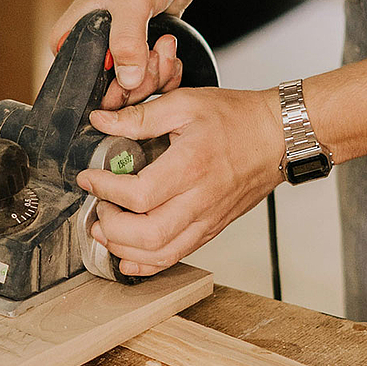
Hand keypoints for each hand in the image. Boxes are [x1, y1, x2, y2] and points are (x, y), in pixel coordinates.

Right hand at [49, 0, 233, 107]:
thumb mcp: (132, 2)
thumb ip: (127, 43)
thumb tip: (126, 81)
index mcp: (72, 36)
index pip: (75, 83)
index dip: (103, 90)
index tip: (126, 80)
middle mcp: (91, 48)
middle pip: (110, 91)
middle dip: (138, 81)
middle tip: (154, 54)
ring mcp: (118, 52)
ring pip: (135, 87)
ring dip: (156, 74)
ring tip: (164, 43)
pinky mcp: (141, 53)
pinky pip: (152, 79)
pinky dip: (166, 73)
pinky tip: (170, 50)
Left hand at [77, 87, 284, 275]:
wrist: (277, 137)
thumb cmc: (236, 118)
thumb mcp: (185, 103)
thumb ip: (140, 116)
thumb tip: (101, 121)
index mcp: (190, 166)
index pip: (138, 195)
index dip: (104, 190)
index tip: (89, 178)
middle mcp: (200, 200)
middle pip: (146, 236)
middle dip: (110, 228)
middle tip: (96, 209)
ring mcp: (207, 219)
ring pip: (160, 254)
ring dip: (124, 249)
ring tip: (106, 230)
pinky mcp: (211, 229)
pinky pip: (176, 256)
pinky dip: (147, 262)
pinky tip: (127, 254)